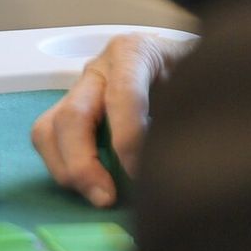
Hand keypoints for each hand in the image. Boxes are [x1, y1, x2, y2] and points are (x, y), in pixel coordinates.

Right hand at [31, 32, 194, 206]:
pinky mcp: (71, 111)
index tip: (142, 173)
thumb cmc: (195, 72)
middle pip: (72, 115)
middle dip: (84, 162)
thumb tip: (181, 156)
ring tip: (97, 196)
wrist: (186, 63)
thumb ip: (192, 108)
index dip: (128, 138)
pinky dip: (61, 166)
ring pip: (49, 129)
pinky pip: (48, 140)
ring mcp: (80, 90)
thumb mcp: (202, 80)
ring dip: (66, 168)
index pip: (122, 94)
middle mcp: (99, 69)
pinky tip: (90, 186)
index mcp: (133, 53)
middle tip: (107, 198)